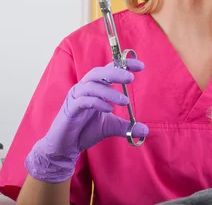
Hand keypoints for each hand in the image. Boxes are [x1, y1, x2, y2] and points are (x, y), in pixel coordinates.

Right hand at [24, 59, 147, 182]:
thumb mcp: (110, 127)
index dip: (123, 65)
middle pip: (99, 73)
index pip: (109, 70)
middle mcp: (84, 88)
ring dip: (109, 92)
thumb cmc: (85, 131)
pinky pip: (83, 101)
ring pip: (91, 86)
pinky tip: (109, 109)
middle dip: (115, 73)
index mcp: (95, 87)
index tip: (141, 66)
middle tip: (131, 78)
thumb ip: (126, 126)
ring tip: (125, 101)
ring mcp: (75, 97)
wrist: (66, 147)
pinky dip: (97, 103)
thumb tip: (145, 130)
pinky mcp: (70, 109)